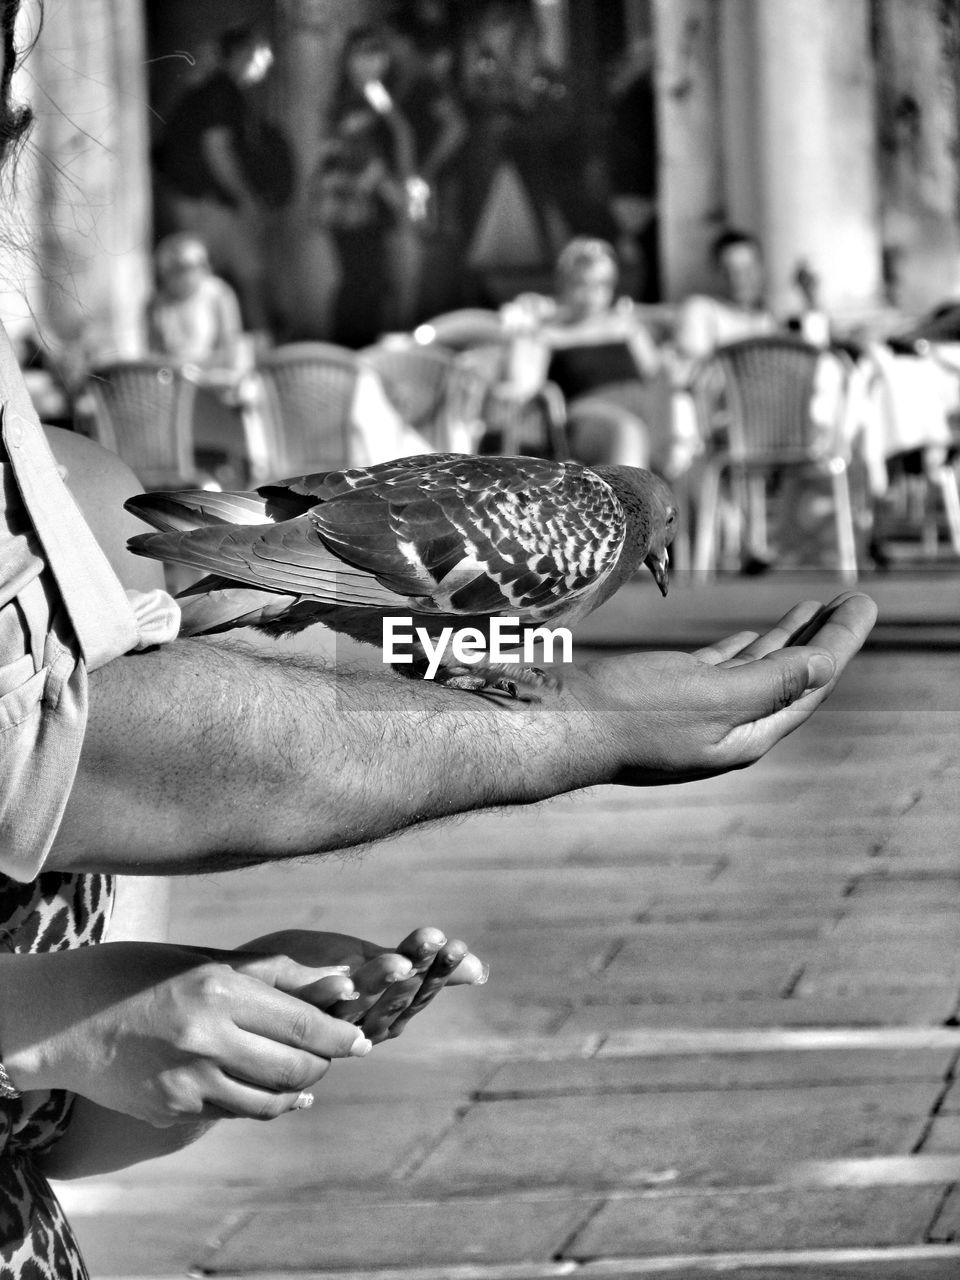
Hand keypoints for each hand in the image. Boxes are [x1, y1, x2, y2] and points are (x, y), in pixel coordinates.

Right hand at [1, 943, 370, 1126]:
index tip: (364, 1037)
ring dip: (299, 1087)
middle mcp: (206, 1037)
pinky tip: (277, 1094)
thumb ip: (266, 974)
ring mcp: (188, 1080)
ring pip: (271, 1097)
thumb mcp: (203, 959)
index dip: (341, 1032)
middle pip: (295, 1064)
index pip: (301, 1019)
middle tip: (340, 1052)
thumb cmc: (140, 973)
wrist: (64, 1020)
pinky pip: (236, 1112)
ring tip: (310, 1073)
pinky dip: (264, 1104)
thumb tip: (331, 979)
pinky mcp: (173, 1109)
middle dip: (326, 1061)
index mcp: (218, 988)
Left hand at [239, 927, 487, 1043]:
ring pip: (359, 1009)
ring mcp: (322, 1021)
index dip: (439, 973)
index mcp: (380, 1011)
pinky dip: (328, 998)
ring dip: (380, 986)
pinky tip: (344, 978)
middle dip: (419, 974)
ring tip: (399, 961)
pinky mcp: (287, 1014)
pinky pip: (310, 1010)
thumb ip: (419, 968)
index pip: (419, 992)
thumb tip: (481, 970)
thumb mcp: (371, 966)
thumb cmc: (309, 980)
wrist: (239, 1001)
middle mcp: (355, 1023)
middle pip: (396, 1001)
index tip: (458, 945)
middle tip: (441, 945)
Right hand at [573, 593, 876, 784]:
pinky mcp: (668, 698)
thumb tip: (824, 665)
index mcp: (747, 735)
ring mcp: (698, 714)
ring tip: (815, 607)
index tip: (861, 601)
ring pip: (757, 670)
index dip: (840, 642)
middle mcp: (729, 728)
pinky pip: (722, 670)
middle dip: (823, 638)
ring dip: (788, 638)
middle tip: (851, 599)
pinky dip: (744, 649)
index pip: (810, 683)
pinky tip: (753, 635)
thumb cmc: (631, 713)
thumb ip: (769, 683)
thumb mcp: (709, 697)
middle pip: (791, 677)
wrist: (560, 724)